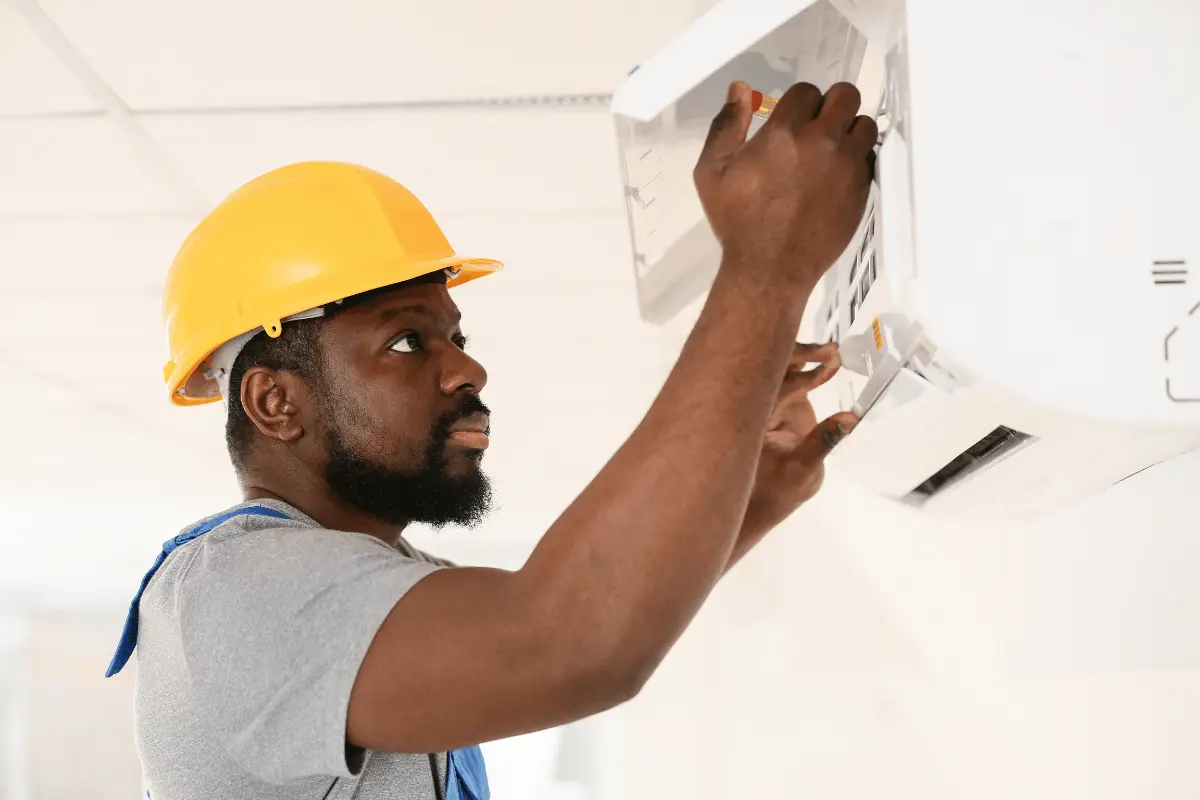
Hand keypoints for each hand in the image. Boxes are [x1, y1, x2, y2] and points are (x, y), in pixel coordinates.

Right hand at [693, 81, 876, 291]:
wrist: (769, 268)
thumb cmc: (736, 221)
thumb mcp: (712, 172)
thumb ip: (726, 125)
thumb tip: (739, 90)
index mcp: (784, 132)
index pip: (806, 91)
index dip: (798, 103)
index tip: (791, 121)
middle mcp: (822, 141)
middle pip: (845, 96)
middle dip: (830, 105)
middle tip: (816, 126)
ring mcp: (847, 165)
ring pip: (865, 124)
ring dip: (849, 130)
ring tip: (831, 149)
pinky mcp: (862, 188)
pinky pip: (870, 157)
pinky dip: (857, 158)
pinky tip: (837, 174)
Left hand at [743, 342, 858, 534]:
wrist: (770, 497)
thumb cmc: (776, 489)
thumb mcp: (802, 470)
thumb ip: (823, 442)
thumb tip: (849, 418)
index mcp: (750, 421)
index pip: (772, 388)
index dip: (801, 376)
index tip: (828, 365)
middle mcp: (755, 405)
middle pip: (768, 367)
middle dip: (797, 353)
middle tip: (829, 349)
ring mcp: (768, 400)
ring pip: (779, 366)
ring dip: (804, 355)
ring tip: (832, 351)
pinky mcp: (782, 400)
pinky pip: (793, 375)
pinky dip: (811, 367)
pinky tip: (831, 362)